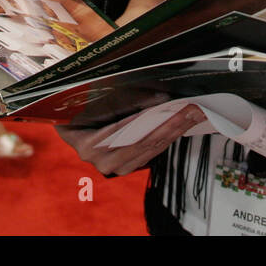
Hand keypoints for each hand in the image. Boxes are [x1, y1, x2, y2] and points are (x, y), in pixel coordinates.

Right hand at [55, 105, 204, 176]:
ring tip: (194, 114)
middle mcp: (101, 161)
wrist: (71, 127)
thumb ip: (122, 99)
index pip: (123, 130)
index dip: (148, 118)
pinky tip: (183, 124)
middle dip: (170, 124)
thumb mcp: (94, 101)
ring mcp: (115, 167)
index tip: (170, 105)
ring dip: (175, 131)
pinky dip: (168, 137)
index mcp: (88, 145)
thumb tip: (160, 97)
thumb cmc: (80, 111)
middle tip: (191, 108)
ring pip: (151, 149)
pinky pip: (152, 152)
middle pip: (142, 142)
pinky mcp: (127, 166)